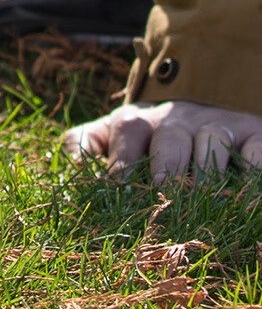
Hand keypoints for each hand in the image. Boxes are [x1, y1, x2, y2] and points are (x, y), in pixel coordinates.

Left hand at [64, 100, 261, 183]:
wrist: (207, 104)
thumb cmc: (150, 137)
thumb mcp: (112, 134)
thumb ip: (84, 143)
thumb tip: (67, 163)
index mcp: (139, 120)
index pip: (128, 131)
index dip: (122, 161)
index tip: (119, 189)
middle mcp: (178, 119)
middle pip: (171, 139)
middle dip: (166, 168)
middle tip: (163, 194)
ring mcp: (218, 126)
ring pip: (213, 144)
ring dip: (208, 175)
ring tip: (204, 204)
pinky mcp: (255, 134)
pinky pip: (257, 154)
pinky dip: (253, 178)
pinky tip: (244, 202)